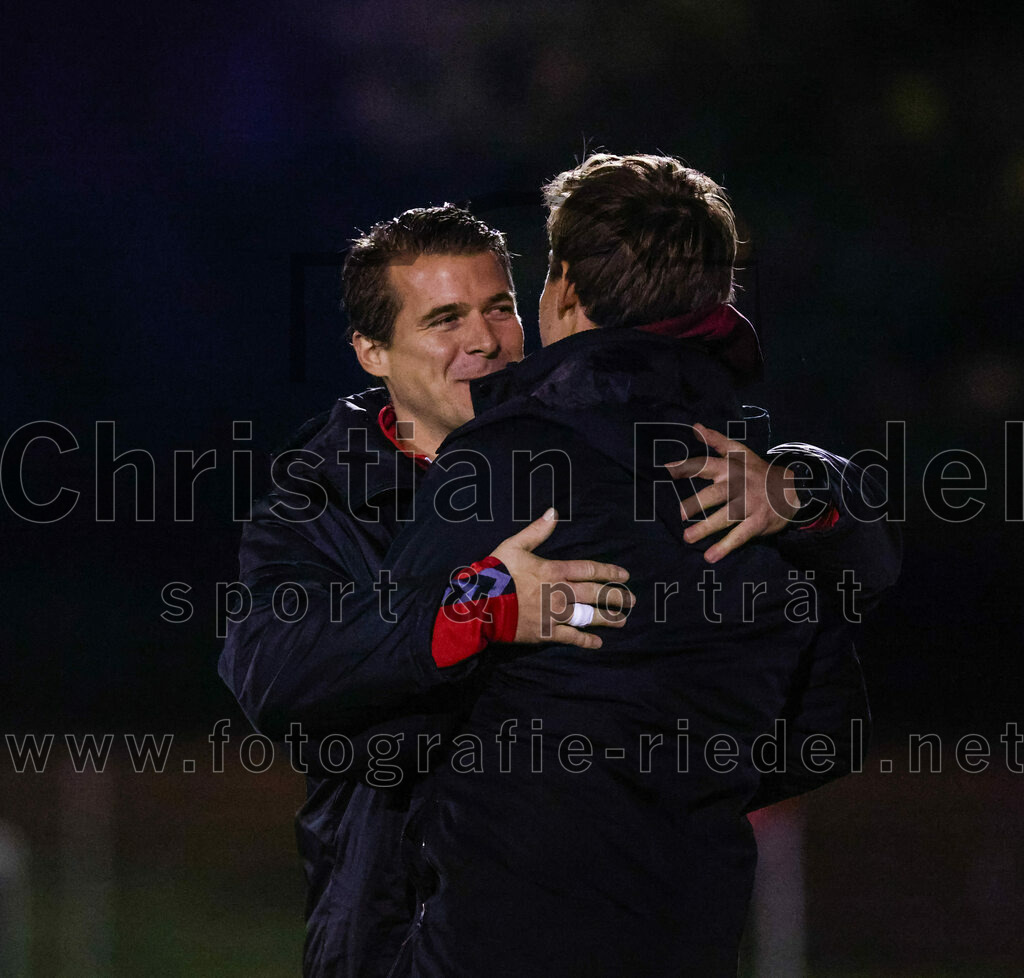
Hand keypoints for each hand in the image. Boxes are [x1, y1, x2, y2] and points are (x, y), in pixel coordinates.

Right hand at [491, 508, 633, 648]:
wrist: (481, 604)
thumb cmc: (496, 572)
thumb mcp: (514, 545)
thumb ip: (537, 531)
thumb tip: (553, 512)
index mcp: (554, 570)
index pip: (590, 570)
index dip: (610, 572)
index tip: (624, 575)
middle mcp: (560, 592)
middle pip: (596, 594)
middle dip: (616, 596)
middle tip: (632, 600)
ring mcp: (554, 614)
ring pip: (588, 616)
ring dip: (608, 618)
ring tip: (623, 621)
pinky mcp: (546, 633)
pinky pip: (571, 637)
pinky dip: (585, 640)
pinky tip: (598, 642)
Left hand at [668, 423, 801, 562]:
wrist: (792, 489)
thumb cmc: (758, 472)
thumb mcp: (740, 453)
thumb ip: (717, 441)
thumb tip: (695, 426)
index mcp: (732, 468)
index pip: (706, 465)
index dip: (687, 466)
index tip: (666, 469)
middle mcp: (740, 485)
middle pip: (716, 494)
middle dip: (698, 503)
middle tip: (681, 513)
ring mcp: (750, 504)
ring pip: (726, 516)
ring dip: (707, 528)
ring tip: (687, 538)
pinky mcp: (757, 522)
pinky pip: (739, 535)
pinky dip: (725, 547)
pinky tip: (710, 557)